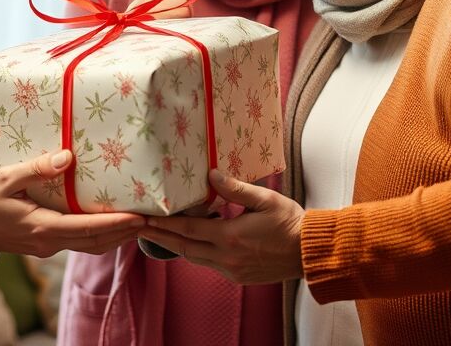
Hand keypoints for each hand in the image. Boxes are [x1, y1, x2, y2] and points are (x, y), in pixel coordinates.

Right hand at [0, 150, 144, 256]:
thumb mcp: (7, 178)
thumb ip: (36, 168)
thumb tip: (66, 158)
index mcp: (42, 227)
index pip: (88, 230)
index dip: (116, 225)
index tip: (139, 217)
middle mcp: (49, 242)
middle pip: (97, 242)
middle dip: (126, 232)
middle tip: (152, 219)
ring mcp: (49, 247)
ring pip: (91, 246)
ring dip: (117, 237)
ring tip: (140, 222)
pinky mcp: (47, 244)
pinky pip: (81, 243)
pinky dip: (101, 235)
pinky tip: (113, 223)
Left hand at [137, 169, 304, 283]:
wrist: (309, 252)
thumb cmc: (290, 221)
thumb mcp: (264, 199)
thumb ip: (235, 188)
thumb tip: (211, 174)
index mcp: (230, 237)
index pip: (187, 231)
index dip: (163, 225)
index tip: (144, 218)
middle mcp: (226, 257)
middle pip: (184, 248)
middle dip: (161, 237)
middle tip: (140, 227)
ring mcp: (232, 270)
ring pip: (195, 258)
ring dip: (178, 245)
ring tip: (161, 234)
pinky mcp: (238, 276)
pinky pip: (210, 264)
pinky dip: (197, 252)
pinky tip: (194, 241)